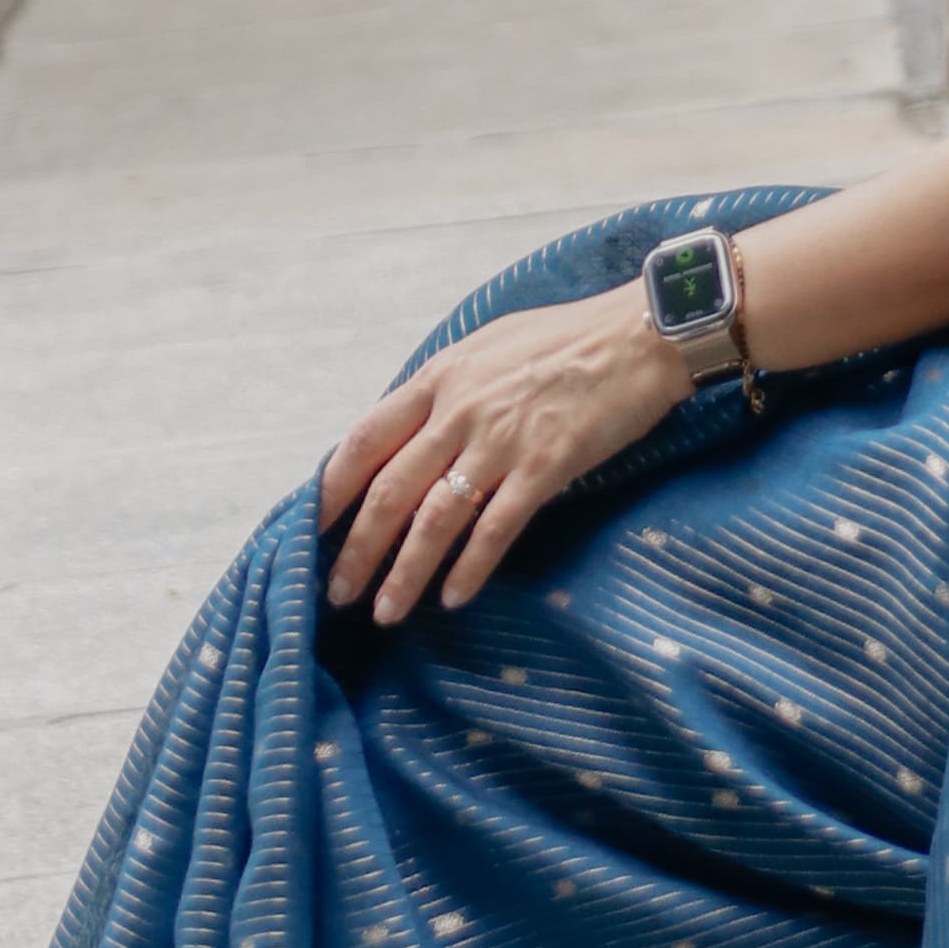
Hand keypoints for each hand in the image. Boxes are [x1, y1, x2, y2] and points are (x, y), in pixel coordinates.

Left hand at [321, 288, 689, 625]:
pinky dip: (470, 567)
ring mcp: (501, 440)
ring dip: (404, 572)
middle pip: (389, 490)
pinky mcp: (545, 466)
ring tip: (385, 612)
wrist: (639, 335)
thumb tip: (412, 430)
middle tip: (336, 591)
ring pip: (434, 518)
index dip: (332, 489)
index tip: (309, 527)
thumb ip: (447, 388)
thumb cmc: (568, 338)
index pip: (364, 439)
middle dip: (357, 548)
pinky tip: (453, 597)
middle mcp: (459, 410)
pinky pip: (495, 527)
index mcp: (439, 377)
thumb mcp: (488, 347)